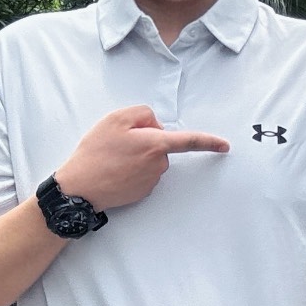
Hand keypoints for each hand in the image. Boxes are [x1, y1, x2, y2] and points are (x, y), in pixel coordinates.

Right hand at [55, 106, 227, 212]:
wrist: (80, 188)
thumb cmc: (96, 152)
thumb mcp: (115, 119)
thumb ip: (142, 113)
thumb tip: (155, 125)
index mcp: (155, 144)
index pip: (189, 141)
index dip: (209, 142)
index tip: (225, 145)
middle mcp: (158, 165)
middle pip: (160, 145)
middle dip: (145, 140)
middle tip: (117, 142)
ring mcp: (151, 181)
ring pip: (151, 160)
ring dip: (137, 155)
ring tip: (112, 158)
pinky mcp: (142, 192)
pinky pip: (143, 173)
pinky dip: (131, 169)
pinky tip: (114, 170)